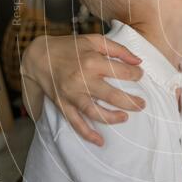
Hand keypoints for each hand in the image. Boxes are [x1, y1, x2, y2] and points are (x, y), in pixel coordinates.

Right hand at [22, 34, 145, 145]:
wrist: (38, 56)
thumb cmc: (69, 47)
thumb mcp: (94, 40)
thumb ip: (118, 49)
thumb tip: (139, 61)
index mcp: (92, 61)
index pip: (121, 71)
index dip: (135, 74)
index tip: (140, 75)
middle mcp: (82, 79)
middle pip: (112, 96)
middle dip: (131, 102)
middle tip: (142, 105)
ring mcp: (71, 94)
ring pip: (95, 112)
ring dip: (112, 118)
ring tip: (125, 118)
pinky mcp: (62, 105)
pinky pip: (75, 123)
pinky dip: (87, 134)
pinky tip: (100, 141)